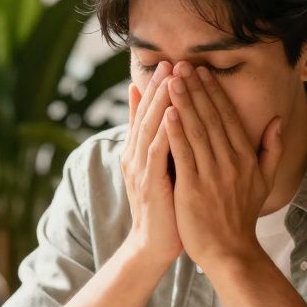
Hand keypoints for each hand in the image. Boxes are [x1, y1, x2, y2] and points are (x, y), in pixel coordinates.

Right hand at [120, 61, 181, 266]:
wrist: (153, 245)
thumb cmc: (164, 207)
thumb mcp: (160, 171)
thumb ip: (162, 146)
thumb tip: (170, 124)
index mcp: (138, 152)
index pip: (147, 113)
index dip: (157, 88)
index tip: (171, 64)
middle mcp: (134, 156)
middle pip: (146, 114)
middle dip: (158, 87)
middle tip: (170, 62)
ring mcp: (140, 169)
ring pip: (149, 128)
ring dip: (160, 102)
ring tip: (171, 78)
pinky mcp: (149, 184)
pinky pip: (156, 152)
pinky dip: (163, 131)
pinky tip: (172, 113)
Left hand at [164, 62, 283, 270]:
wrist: (230, 252)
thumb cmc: (242, 217)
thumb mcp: (265, 182)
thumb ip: (272, 149)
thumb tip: (277, 120)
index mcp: (246, 158)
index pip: (228, 117)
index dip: (214, 92)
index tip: (202, 71)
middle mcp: (231, 162)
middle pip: (211, 118)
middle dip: (195, 89)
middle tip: (182, 64)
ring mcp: (212, 175)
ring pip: (197, 131)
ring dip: (184, 103)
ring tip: (171, 79)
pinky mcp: (194, 188)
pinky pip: (184, 154)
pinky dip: (175, 132)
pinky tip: (167, 113)